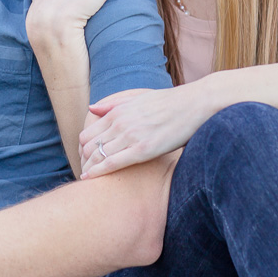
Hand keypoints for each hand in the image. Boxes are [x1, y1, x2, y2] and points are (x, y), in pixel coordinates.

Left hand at [80, 83, 208, 175]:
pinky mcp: (142, 150)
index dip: (82, 150)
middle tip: (85, 174)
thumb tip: (91, 108)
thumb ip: (113, 103)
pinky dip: (97, 171)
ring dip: (88, 168)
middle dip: (83, 162)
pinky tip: (89, 179)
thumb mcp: (138, 97)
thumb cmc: (169, 102)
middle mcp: (120, 123)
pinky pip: (112, 163)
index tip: (84, 162)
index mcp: (117, 111)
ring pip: (97, 155)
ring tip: (86, 179)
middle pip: (88, 146)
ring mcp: (130, 136)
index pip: (87, 134)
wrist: (194, 104)